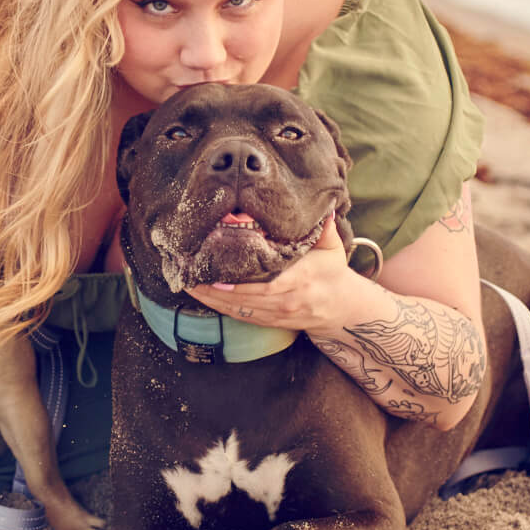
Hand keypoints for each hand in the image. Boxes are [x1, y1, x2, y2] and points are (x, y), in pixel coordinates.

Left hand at [188, 217, 374, 331]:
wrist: (340, 308)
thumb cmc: (332, 272)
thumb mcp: (333, 249)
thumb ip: (325, 229)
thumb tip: (324, 208)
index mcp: (302, 279)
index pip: (270, 285)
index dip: (242, 285)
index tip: (219, 276)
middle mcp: (287, 301)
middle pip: (247, 299)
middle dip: (216, 290)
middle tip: (191, 275)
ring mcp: (277, 315)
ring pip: (239, 310)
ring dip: (212, 300)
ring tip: (188, 285)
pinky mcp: (269, 321)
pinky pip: (240, 316)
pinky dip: (219, 307)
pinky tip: (202, 296)